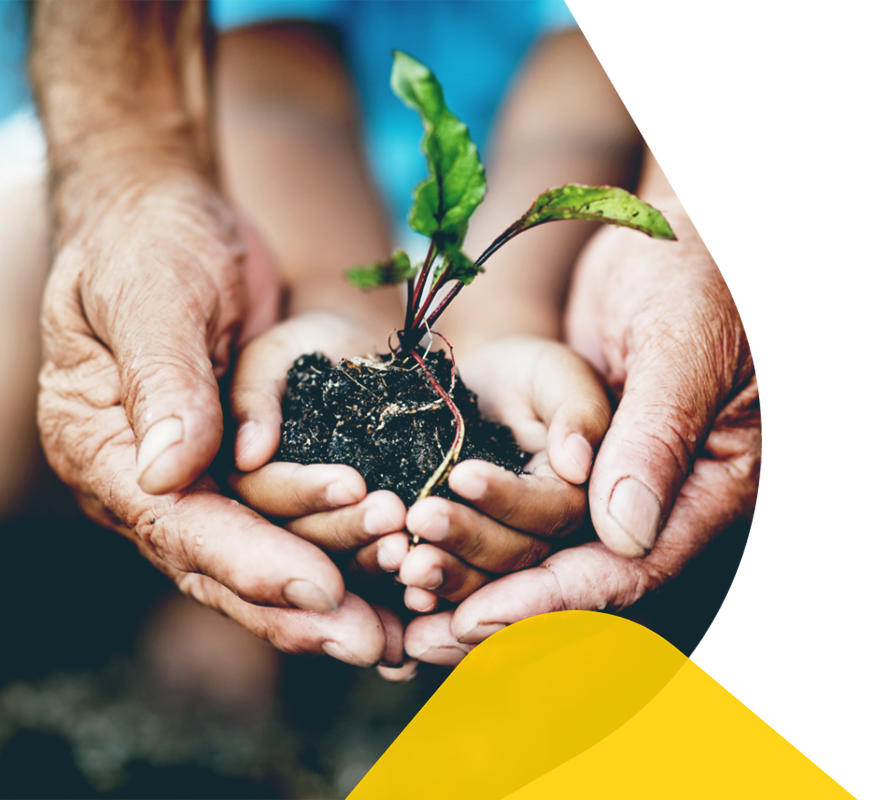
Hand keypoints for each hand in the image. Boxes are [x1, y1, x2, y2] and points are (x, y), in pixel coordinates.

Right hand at [38, 175, 399, 665]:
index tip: (320, 590)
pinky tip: (390, 587)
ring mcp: (197, 478)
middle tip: (377, 644)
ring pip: (263, 555)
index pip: (178, 524)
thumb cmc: (150, 242)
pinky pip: (291, 522)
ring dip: (332, 592)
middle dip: (300, 607)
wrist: (170, 218)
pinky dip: (339, 556)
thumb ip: (161, 379)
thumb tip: (169, 472)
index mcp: (104, 448)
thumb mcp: (151, 294)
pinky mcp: (242, 465)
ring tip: (401, 626)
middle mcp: (147, 481)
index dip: (249, 561)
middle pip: (222, 565)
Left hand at [402, 213, 759, 664]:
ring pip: (535, 559)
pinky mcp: (552, 469)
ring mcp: (599, 488)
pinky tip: (404, 564)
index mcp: (706, 486)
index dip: (554, 600)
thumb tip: (623, 534)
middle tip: (421, 634)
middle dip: (497, 605)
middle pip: (574, 578)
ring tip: (401, 601)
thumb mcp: (678, 338)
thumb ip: (657, 431)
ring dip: (468, 583)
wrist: (628, 245)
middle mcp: (652, 502)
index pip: (631, 567)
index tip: (480, 619)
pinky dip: (461, 543)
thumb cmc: (672, 275)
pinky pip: (508, 519)